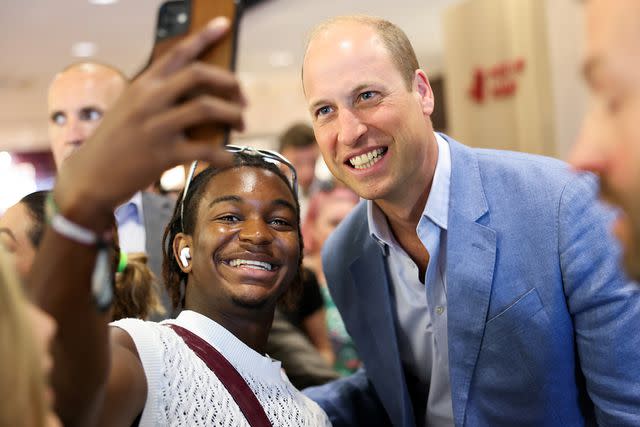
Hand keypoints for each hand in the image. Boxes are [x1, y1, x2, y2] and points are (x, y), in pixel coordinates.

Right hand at [54, 17, 245, 230]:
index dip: (204, 36)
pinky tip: (227, 159)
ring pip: (206, 107)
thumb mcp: (131, 108)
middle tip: (243, 98)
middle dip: (229, 82)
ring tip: (242, 123)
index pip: (177, 52)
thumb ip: (161, 97)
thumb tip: (207, 98)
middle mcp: (148, 99)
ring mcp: (155, 126)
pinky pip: (204, 150)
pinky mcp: (162, 155)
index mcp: (143, 84)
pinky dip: (223, 155)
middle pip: (198, 75)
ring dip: (233, 114)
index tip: (225, 24)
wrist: (89, 176)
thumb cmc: (116, 142)